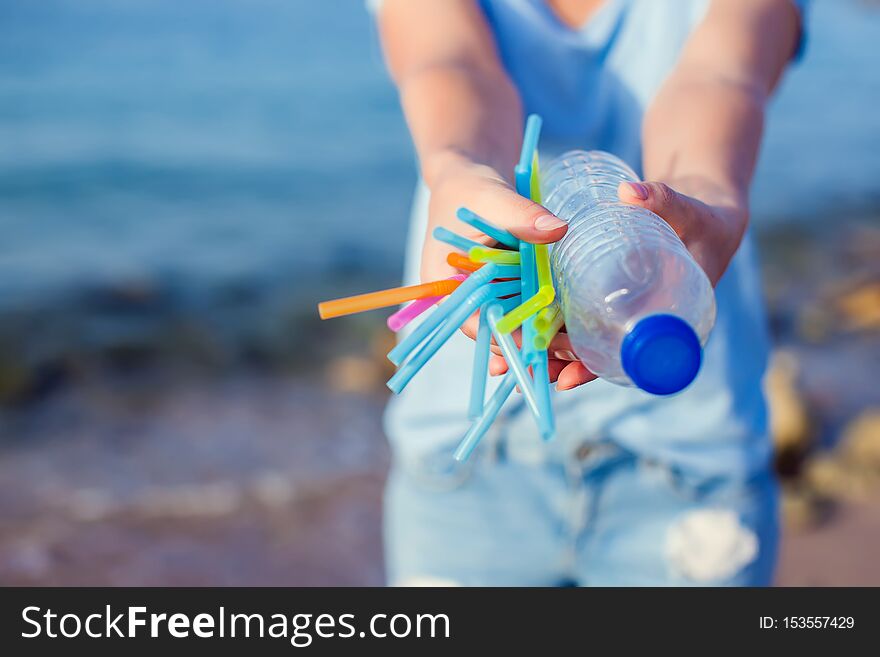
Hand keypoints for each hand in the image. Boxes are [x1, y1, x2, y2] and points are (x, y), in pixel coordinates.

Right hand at [422, 154, 597, 388]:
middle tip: (567, 365)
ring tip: (576, 359)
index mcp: (445, 284)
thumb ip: (522, 215)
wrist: (468, 174)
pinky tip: (572, 338)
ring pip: (514, 327)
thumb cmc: (470, 187)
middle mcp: (464, 297)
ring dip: (542, 342)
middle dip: (530, 351)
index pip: (475, 323)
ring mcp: (486, 293)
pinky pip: (525, 310)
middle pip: (497, 333)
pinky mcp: (507, 286)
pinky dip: (545, 321)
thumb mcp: (492, 197)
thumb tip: (559, 230)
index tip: (541, 349)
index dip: (508, 340)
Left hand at [490, 176, 748, 392]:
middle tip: (527, 368)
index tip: (568, 377)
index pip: (628, 357)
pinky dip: (553, 324)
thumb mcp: (688, 212)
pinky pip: (579, 316)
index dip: (597, 368)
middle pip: (596, 354)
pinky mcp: (609, 296)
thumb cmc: (704, 219)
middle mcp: (642, 324)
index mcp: (668, 321)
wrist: (705, 217)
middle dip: (561, 363)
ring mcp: (624, 311)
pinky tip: (522, 326)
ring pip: (583, 339)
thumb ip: (663, 201)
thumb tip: (627, 191)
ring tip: (514, 355)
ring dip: (550, 349)